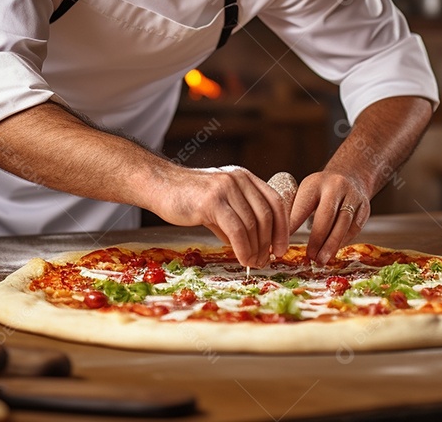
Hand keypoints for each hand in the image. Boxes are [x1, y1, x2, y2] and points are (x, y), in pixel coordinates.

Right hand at [152, 165, 289, 267]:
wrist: (159, 185)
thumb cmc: (188, 198)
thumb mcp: (219, 204)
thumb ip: (237, 220)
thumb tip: (255, 248)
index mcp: (245, 178)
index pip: (275, 202)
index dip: (283, 228)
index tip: (281, 248)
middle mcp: (239, 179)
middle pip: (267, 215)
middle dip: (269, 243)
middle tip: (265, 261)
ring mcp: (226, 188)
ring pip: (252, 224)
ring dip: (255, 249)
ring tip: (252, 263)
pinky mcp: (213, 201)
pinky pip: (237, 229)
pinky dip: (243, 248)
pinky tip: (242, 259)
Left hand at [289, 171, 369, 264]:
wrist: (350, 177)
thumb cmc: (321, 191)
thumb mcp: (306, 192)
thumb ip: (295, 211)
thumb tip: (277, 238)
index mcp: (314, 183)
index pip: (302, 206)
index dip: (293, 225)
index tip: (283, 242)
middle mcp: (335, 186)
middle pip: (326, 215)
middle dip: (317, 239)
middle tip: (310, 256)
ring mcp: (352, 196)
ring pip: (343, 223)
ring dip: (332, 244)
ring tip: (321, 259)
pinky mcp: (364, 207)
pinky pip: (354, 227)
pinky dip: (344, 241)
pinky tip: (334, 251)